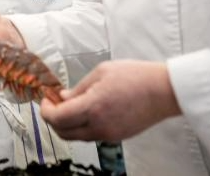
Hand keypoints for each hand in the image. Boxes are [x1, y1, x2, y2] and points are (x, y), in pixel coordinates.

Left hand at [40, 60, 181, 141]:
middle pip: (63, 132)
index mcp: (92, 107)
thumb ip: (79, 88)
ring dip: (67, 124)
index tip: (46, 100)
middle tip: (52, 104)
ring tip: (70, 106)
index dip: (46, 110)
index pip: (57, 118)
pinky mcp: (117, 137)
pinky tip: (86, 112)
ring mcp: (108, 134)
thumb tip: (63, 98)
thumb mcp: (101, 72)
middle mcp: (99, 125)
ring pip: (76, 137)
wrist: (163, 91)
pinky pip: (91, 136)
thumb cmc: (136, 76)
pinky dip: (82, 127)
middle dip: (52, 119)